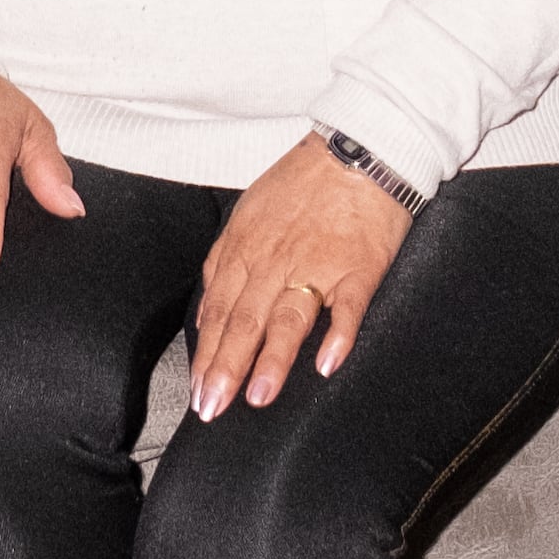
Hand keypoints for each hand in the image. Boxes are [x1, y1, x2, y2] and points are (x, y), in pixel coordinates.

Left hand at [187, 133, 414, 419]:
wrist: (358, 150)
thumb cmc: (303, 184)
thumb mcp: (248, 215)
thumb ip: (224, 265)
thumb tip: (205, 317)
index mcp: (246, 248)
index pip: (219, 310)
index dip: (206, 354)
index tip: (198, 391)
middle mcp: (277, 260)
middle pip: (245, 319)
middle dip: (226, 367)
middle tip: (213, 408)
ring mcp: (320, 264)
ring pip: (290, 316)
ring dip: (273, 359)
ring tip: (259, 396)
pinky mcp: (360, 266)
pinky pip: (348, 306)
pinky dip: (338, 334)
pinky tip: (327, 364)